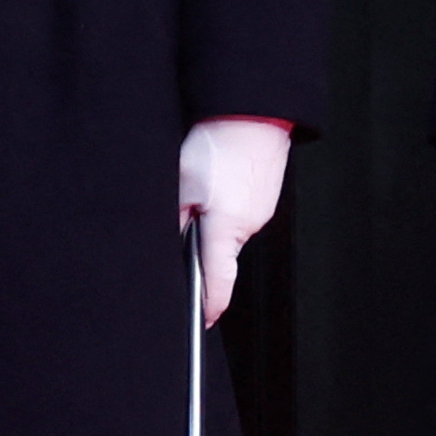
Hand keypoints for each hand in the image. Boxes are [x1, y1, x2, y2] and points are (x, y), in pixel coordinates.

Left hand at [177, 116, 291, 327]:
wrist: (255, 114)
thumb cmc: (219, 143)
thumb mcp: (179, 181)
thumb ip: (174, 217)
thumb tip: (170, 242)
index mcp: (227, 226)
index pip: (218, 280)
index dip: (210, 304)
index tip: (203, 322)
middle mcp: (249, 225)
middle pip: (219, 253)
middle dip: (200, 246)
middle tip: (184, 217)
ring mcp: (261, 211)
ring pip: (229, 231)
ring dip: (212, 221)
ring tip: (201, 190)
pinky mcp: (264, 199)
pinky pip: (241, 214)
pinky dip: (226, 206)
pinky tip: (218, 182)